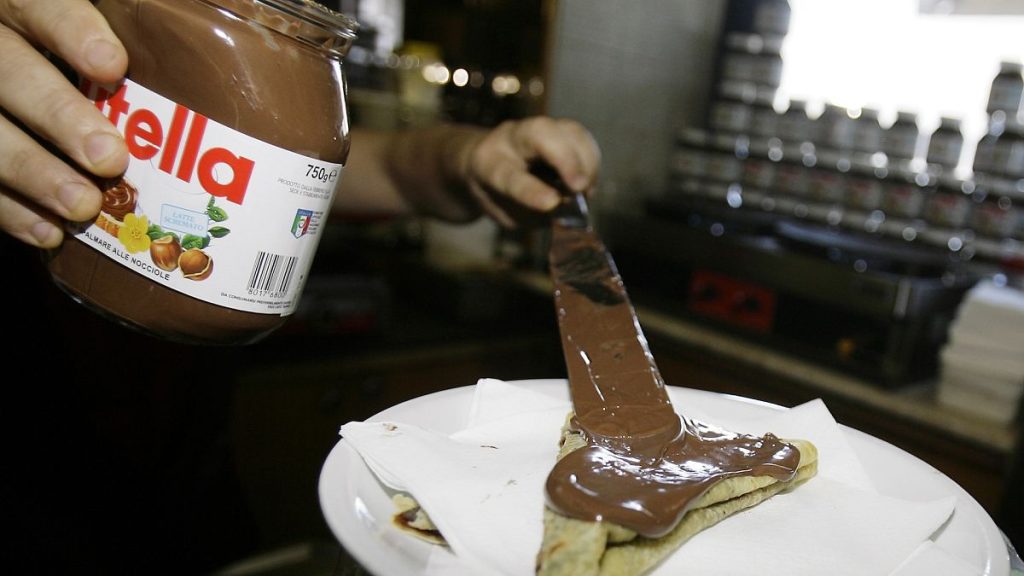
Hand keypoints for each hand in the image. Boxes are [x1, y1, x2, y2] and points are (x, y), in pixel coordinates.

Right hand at [0, 0, 128, 247]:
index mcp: (19, 5)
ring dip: (35, 173)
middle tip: (110, 157)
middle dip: (59, 115)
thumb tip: (209, 40)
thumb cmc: (90, 56)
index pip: (37, 4)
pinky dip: (12, 210)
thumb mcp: (117, 26)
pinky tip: (51, 233)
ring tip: (83, 205)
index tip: (113, 65)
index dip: (70, 31)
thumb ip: (137, 27)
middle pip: (10, 72)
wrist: (37, 94)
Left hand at [461, 116, 600, 227]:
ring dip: (586, 161)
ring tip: (586, 190)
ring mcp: (537, 127)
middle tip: (580, 187)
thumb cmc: (498, 196)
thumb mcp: (508, 214)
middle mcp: (511, 138)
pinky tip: (588, 182)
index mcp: (488, 164)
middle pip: (540, 132)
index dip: (531, 191)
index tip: (551, 204)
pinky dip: (591, 161)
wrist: (488, 165)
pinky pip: (582, 137)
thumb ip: (535, 213)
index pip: (509, 176)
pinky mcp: (559, 128)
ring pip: (568, 131)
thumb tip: (570, 207)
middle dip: (566, 159)